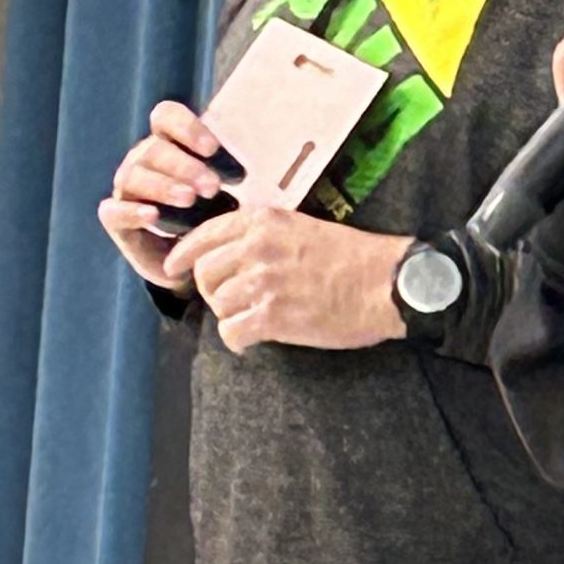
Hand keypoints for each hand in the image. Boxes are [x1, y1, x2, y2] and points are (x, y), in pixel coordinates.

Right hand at [98, 100, 226, 289]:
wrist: (198, 263)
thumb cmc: (217, 217)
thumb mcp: (233, 192)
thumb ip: (239, 171)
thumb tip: (277, 154)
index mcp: (169, 144)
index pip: (166, 117)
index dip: (186, 127)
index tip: (212, 149)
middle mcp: (144, 160)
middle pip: (154, 149)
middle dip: (185, 165)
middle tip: (213, 187)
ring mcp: (127, 189)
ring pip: (134, 175)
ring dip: (163, 186)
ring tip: (189, 200)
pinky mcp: (116, 219)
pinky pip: (114, 210)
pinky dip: (132, 211)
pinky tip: (153, 215)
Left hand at [161, 207, 408, 353]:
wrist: (389, 284)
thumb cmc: (356, 258)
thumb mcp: (304, 228)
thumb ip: (267, 236)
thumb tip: (236, 255)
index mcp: (264, 223)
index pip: (204, 236)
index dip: (183, 255)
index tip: (174, 267)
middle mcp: (258, 249)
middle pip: (205, 273)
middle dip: (213, 291)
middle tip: (233, 302)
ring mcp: (264, 283)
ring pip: (219, 305)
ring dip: (231, 316)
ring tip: (254, 320)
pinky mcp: (274, 316)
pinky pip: (233, 332)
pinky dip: (238, 340)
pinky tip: (253, 340)